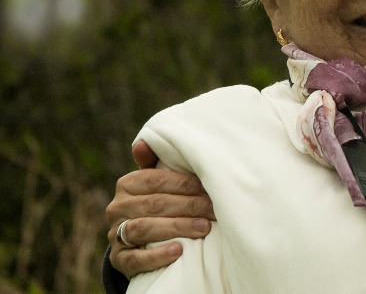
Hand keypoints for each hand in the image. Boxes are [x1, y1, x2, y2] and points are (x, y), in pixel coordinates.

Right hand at [105, 141, 215, 277]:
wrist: (142, 242)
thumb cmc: (160, 203)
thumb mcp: (160, 183)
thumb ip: (158, 163)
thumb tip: (143, 143)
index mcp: (127, 184)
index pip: (156, 180)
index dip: (185, 184)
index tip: (211, 188)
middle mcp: (117, 208)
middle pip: (154, 204)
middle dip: (188, 206)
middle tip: (214, 210)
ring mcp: (115, 234)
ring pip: (143, 229)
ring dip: (177, 228)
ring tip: (204, 229)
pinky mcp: (119, 260)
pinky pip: (134, 258)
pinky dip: (156, 255)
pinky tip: (178, 251)